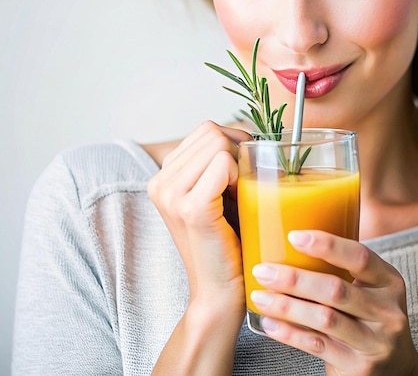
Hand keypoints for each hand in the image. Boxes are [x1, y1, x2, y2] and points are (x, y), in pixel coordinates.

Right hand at [147, 121, 250, 306]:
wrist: (220, 290)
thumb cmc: (228, 239)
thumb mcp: (218, 192)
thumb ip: (222, 159)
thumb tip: (256, 133)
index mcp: (164, 175)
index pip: (207, 129)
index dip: (234, 145)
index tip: (239, 177)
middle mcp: (160, 181)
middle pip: (212, 130)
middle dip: (239, 151)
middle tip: (241, 186)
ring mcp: (171, 194)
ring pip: (219, 141)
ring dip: (239, 164)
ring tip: (236, 196)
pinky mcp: (191, 208)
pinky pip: (224, 162)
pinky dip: (239, 176)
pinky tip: (237, 202)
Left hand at [249, 230, 417, 374]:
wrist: (396, 369)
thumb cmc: (370, 318)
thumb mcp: (371, 290)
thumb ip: (344, 270)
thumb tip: (291, 243)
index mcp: (389, 281)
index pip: (360, 256)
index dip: (327, 245)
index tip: (294, 236)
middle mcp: (387, 311)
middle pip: (336, 289)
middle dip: (294, 279)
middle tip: (264, 271)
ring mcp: (375, 342)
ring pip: (324, 319)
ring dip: (286, 306)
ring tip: (260, 296)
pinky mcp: (359, 367)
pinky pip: (318, 346)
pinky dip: (290, 333)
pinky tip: (270, 323)